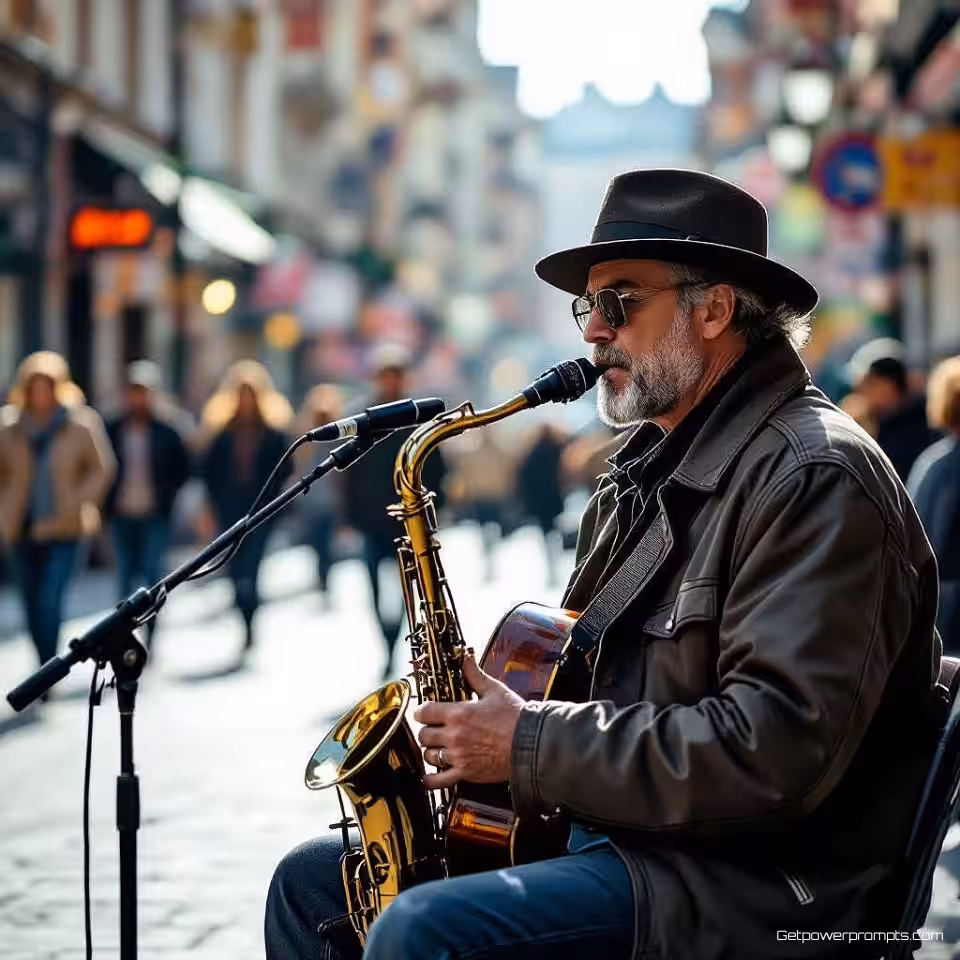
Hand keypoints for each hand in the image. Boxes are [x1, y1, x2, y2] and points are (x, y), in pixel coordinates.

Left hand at [414, 653, 524, 789]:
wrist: (531, 744)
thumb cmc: (515, 717)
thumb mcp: (495, 691)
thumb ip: (476, 675)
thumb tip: (466, 659)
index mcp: (458, 713)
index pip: (424, 712)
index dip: (421, 712)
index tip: (424, 713)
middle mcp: (455, 735)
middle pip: (424, 734)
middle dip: (427, 731)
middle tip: (434, 730)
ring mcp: (459, 756)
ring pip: (429, 755)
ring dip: (431, 751)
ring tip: (438, 748)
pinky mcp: (466, 773)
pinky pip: (440, 781)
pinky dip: (431, 780)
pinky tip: (429, 777)